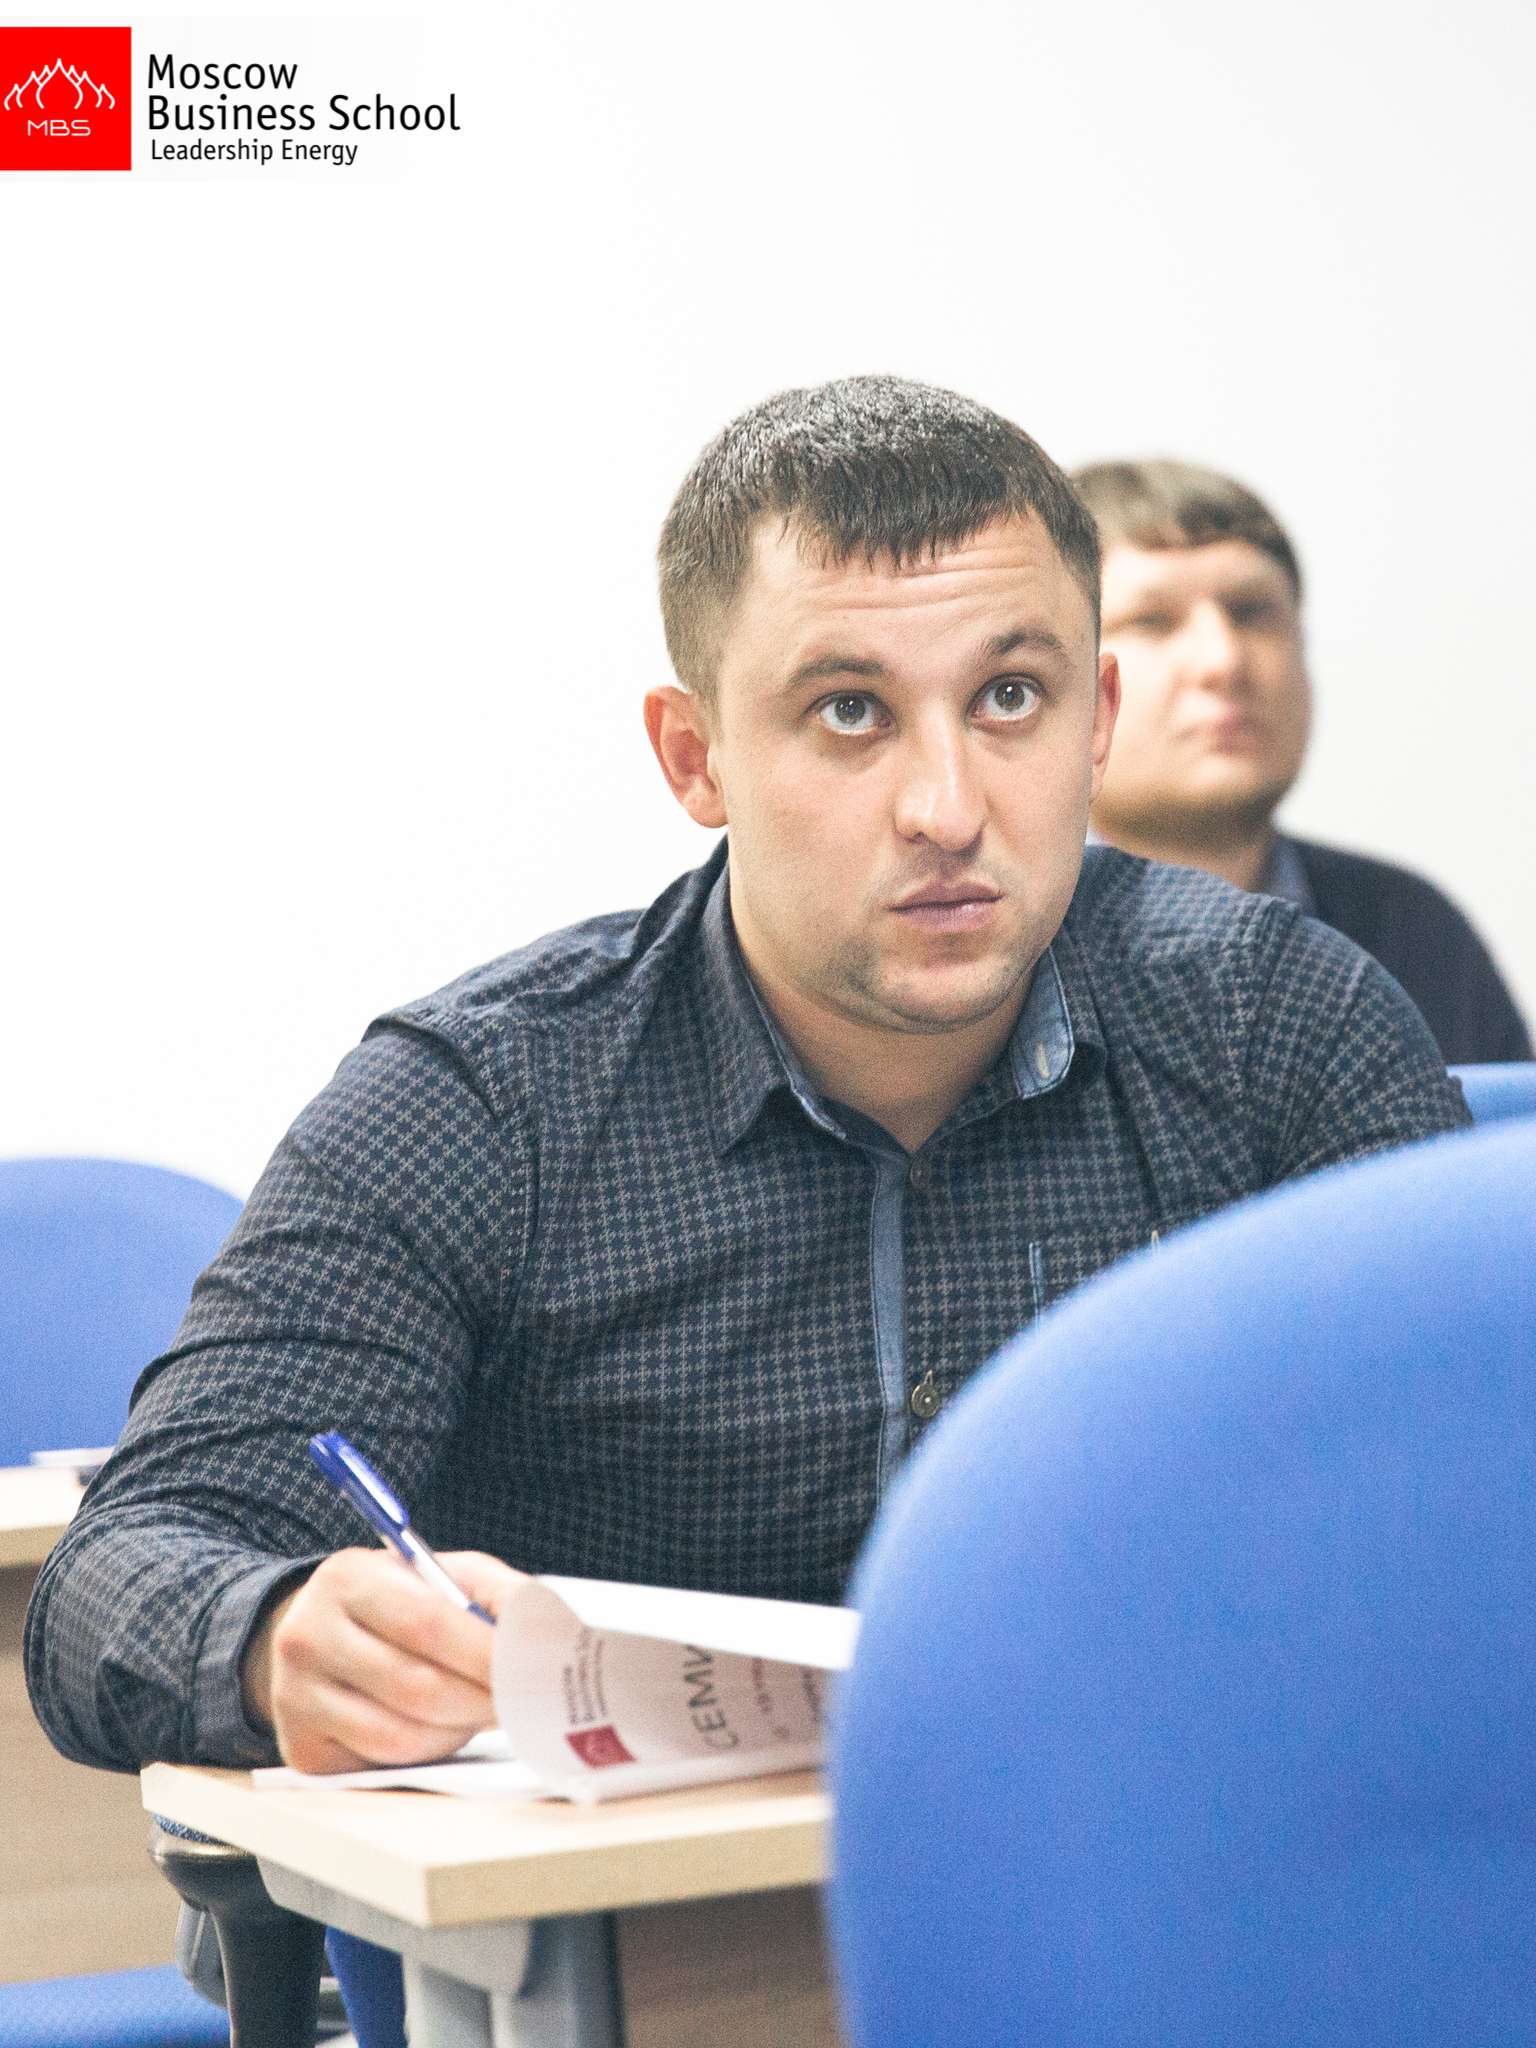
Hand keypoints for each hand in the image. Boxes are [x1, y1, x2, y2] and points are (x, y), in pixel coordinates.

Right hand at [242, 1547, 524, 1772]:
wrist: (317, 1635)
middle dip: (480, 1701)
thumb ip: (496, 1593)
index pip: (428, 1623)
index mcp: (348, 1578)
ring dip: (456, 1732)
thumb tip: (547, 1634)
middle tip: (519, 1703)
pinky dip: (425, 1754)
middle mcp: (306, 1636)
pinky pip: (381, 1765)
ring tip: (480, 1712)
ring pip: (400, 1737)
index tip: (530, 1671)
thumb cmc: (396, 1603)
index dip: (485, 1654)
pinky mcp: (301, 1750)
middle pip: (415, 1687)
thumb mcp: (442, 1576)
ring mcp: (295, 1698)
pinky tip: (440, 1730)